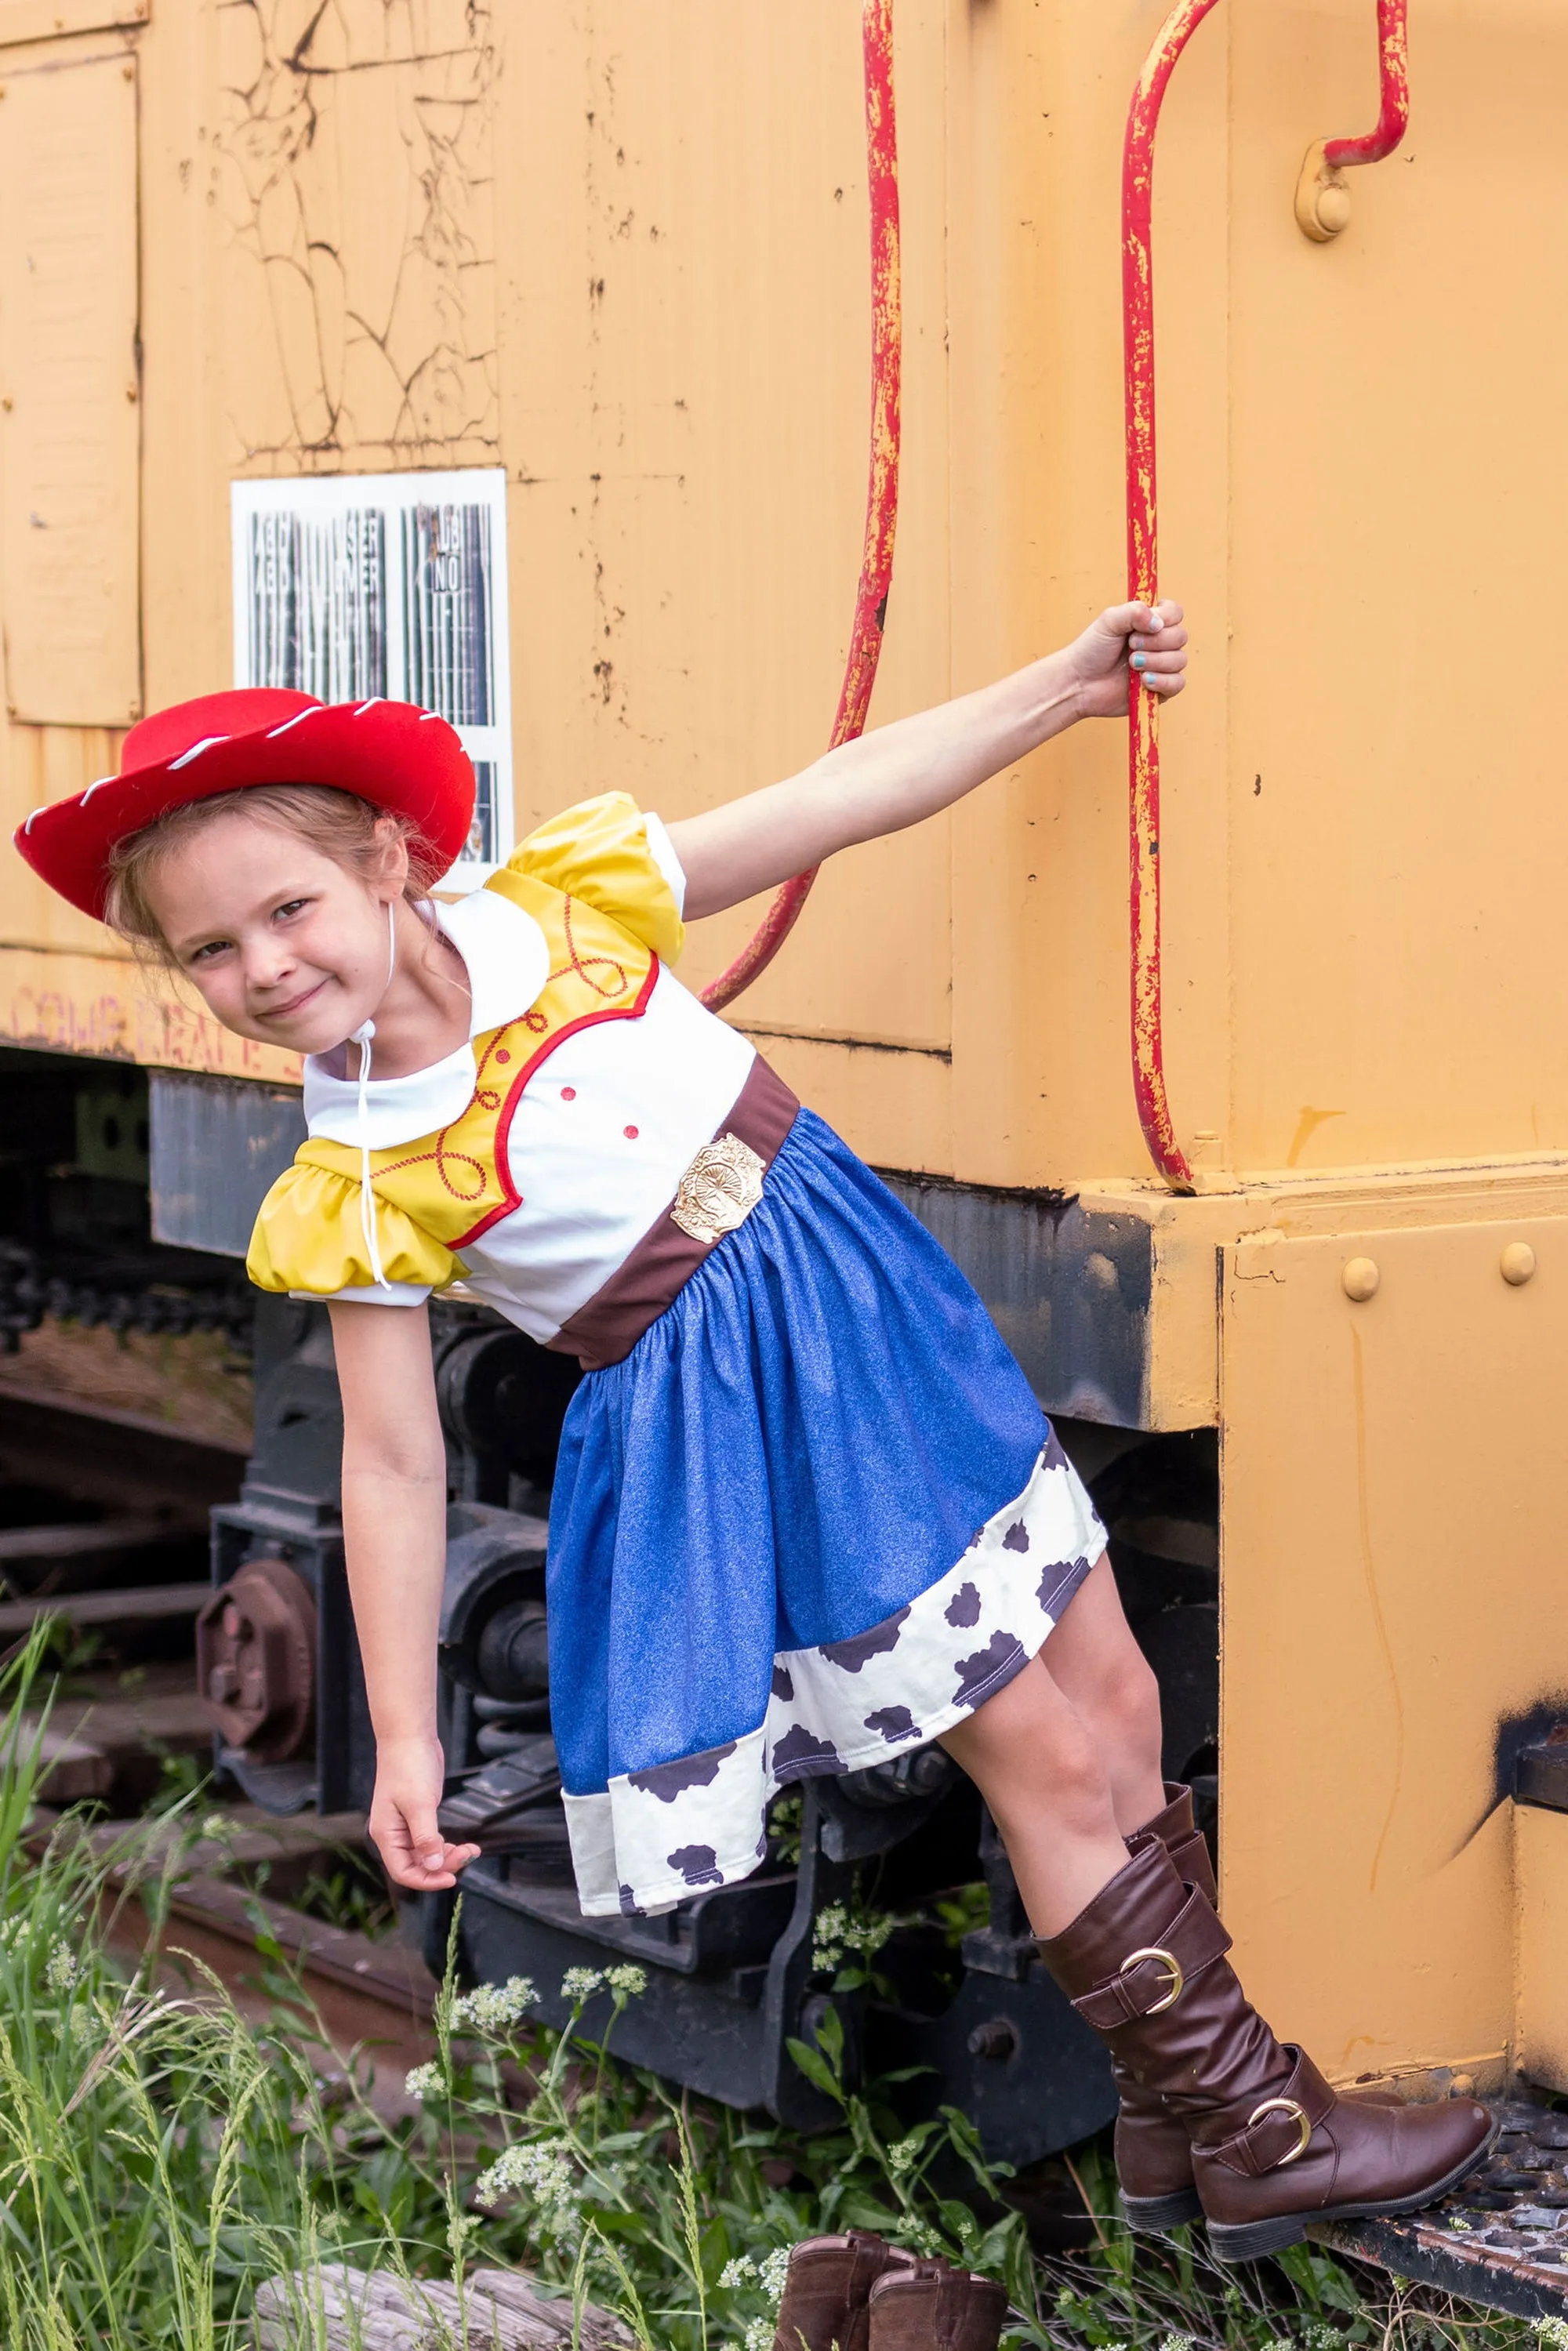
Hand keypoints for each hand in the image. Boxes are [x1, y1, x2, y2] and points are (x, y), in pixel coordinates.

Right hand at [368, 1733, 479, 1892]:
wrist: (410, 1737)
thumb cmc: (408, 1766)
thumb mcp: (419, 1804)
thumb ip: (426, 1837)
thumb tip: (433, 1865)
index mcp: (386, 1834)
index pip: (402, 1872)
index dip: (426, 1880)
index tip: (451, 1878)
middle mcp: (393, 1834)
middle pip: (417, 1865)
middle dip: (442, 1866)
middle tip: (467, 1856)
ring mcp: (405, 1826)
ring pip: (426, 1854)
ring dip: (447, 1857)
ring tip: (470, 1851)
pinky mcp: (418, 1816)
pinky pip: (431, 1841)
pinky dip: (445, 1845)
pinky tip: (462, 1844)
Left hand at [1068, 600, 1187, 720]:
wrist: (1079, 683)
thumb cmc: (1091, 650)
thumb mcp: (1108, 621)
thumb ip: (1133, 611)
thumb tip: (1158, 623)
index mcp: (1150, 622)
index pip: (1176, 613)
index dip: (1165, 618)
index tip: (1140, 626)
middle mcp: (1159, 643)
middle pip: (1180, 636)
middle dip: (1155, 642)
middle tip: (1130, 647)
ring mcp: (1161, 666)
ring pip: (1179, 660)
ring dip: (1155, 661)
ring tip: (1132, 665)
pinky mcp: (1160, 689)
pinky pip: (1178, 684)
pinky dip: (1162, 681)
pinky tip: (1144, 681)